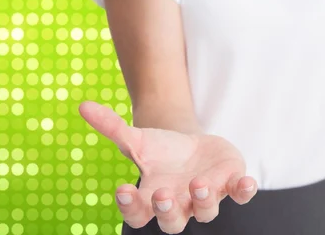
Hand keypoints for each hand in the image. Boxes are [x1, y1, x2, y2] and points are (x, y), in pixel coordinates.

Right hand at [79, 100, 257, 233]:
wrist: (192, 149)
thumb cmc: (160, 151)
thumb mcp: (136, 138)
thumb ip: (111, 126)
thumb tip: (82, 105)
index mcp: (151, 196)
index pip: (136, 212)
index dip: (129, 207)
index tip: (122, 189)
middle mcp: (178, 204)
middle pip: (171, 222)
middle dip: (167, 211)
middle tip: (163, 195)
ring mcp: (205, 197)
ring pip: (205, 212)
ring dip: (203, 201)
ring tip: (198, 184)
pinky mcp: (229, 185)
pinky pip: (239, 195)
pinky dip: (243, 191)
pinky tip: (245, 181)